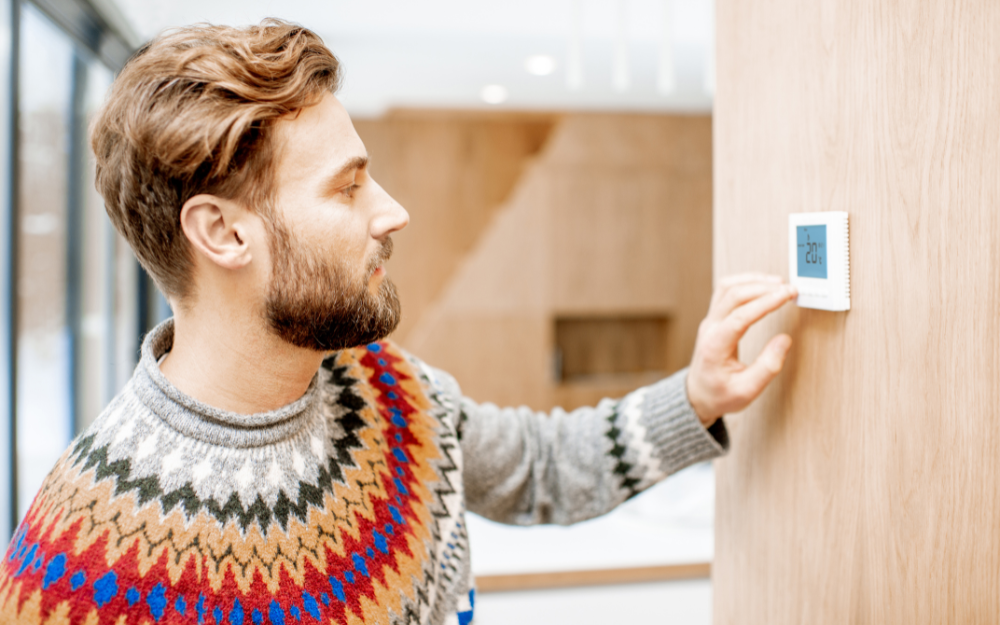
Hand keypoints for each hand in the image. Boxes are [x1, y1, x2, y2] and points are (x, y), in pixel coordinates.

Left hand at [686, 274, 796, 425]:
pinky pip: (725, 291)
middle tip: (790, 289)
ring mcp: (709, 321)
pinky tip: (762, 285)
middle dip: (763, 288)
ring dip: (753, 281)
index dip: (765, 302)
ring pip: (726, 288)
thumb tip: (784, 340)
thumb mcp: (746, 391)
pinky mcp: (714, 318)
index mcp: (715, 346)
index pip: (740, 315)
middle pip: (732, 295)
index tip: (787, 295)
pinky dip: (745, 283)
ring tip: (779, 284)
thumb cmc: (720, 395)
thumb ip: (767, 367)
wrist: (698, 395)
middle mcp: (709, 328)